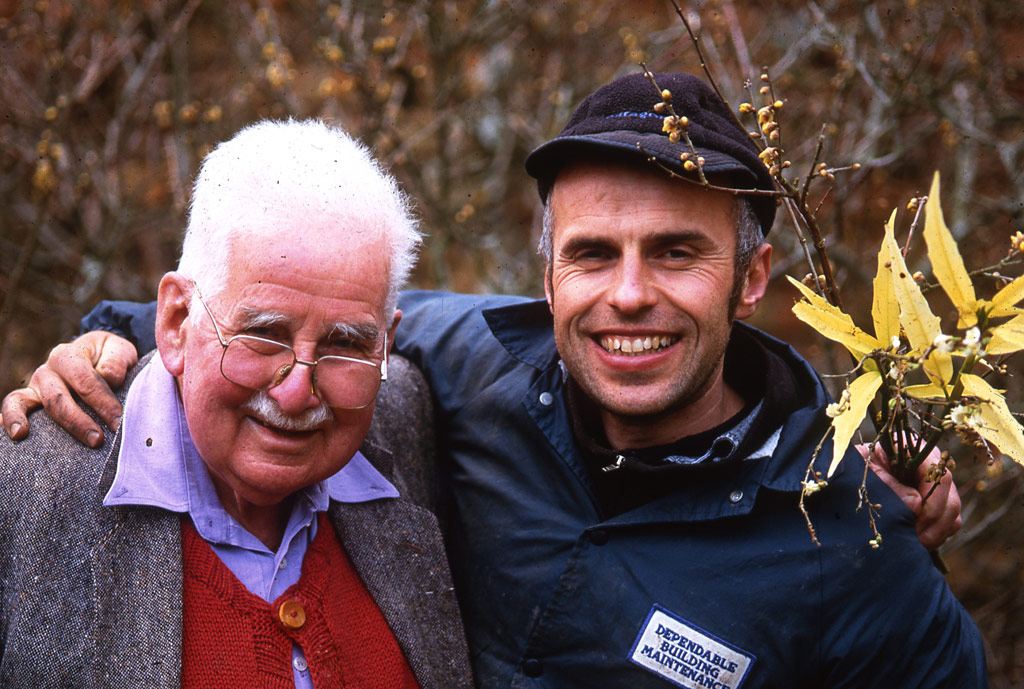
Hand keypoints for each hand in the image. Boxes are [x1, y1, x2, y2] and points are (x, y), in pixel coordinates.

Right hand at [1, 332, 137, 446]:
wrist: (96, 357)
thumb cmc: (110, 357)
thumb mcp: (120, 350)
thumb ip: (117, 360)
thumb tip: (110, 377)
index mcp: (68, 355)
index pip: (84, 381)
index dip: (102, 403)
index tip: (118, 422)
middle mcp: (47, 371)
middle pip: (57, 398)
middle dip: (77, 422)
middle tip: (97, 440)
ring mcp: (35, 387)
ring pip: (24, 403)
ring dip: (30, 423)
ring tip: (25, 436)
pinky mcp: (29, 401)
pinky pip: (12, 408)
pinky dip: (8, 420)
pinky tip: (14, 436)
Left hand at [858, 443, 961, 549]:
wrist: (851, 472)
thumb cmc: (857, 467)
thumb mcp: (866, 471)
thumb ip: (888, 485)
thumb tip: (916, 505)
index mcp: (916, 452)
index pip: (937, 477)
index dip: (931, 502)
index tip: (915, 520)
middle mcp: (932, 467)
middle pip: (950, 498)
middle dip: (933, 523)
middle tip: (914, 539)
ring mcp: (937, 486)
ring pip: (952, 513)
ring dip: (936, 533)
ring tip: (915, 543)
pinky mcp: (937, 502)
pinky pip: (949, 522)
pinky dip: (937, 535)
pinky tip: (918, 541)